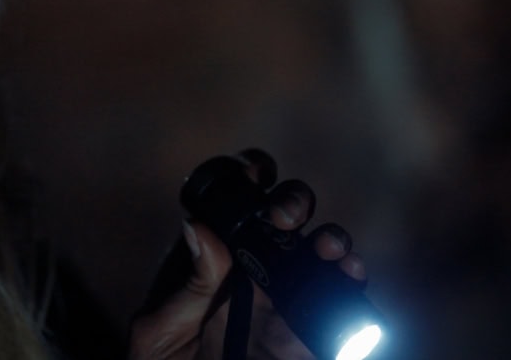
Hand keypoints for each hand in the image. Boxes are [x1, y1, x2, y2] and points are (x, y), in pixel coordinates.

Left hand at [128, 149, 366, 359]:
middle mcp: (254, 268)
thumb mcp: (159, 331)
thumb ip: (185, 284)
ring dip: (330, 237)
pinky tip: (349, 275)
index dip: (249, 173)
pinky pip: (341, 302)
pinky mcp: (310, 336)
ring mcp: (286, 299)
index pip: (235, 201)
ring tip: (328, 247)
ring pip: (321, 250)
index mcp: (212, 258)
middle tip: (283, 216)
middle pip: (286, 214)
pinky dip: (351, 283)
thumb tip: (198, 227)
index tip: (253, 173)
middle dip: (293, 201)